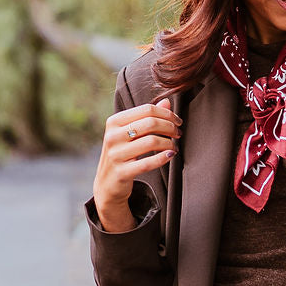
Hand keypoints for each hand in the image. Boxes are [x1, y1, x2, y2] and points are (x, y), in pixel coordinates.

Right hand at [92, 98, 182, 232]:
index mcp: (114, 122)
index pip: (147, 109)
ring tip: (174, 147)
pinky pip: (148, 163)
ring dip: (169, 143)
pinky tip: (171, 156)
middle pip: (150, 123)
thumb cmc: (123, 154)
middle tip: (178, 134)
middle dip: (170, 127)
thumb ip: (147, 117)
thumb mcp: (130, 133)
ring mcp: (116, 155)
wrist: (107, 184)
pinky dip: (163, 158)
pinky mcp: (122, 172)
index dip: (167, 114)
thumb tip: (167, 101)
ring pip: (151, 142)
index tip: (177, 121)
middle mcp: (112, 136)